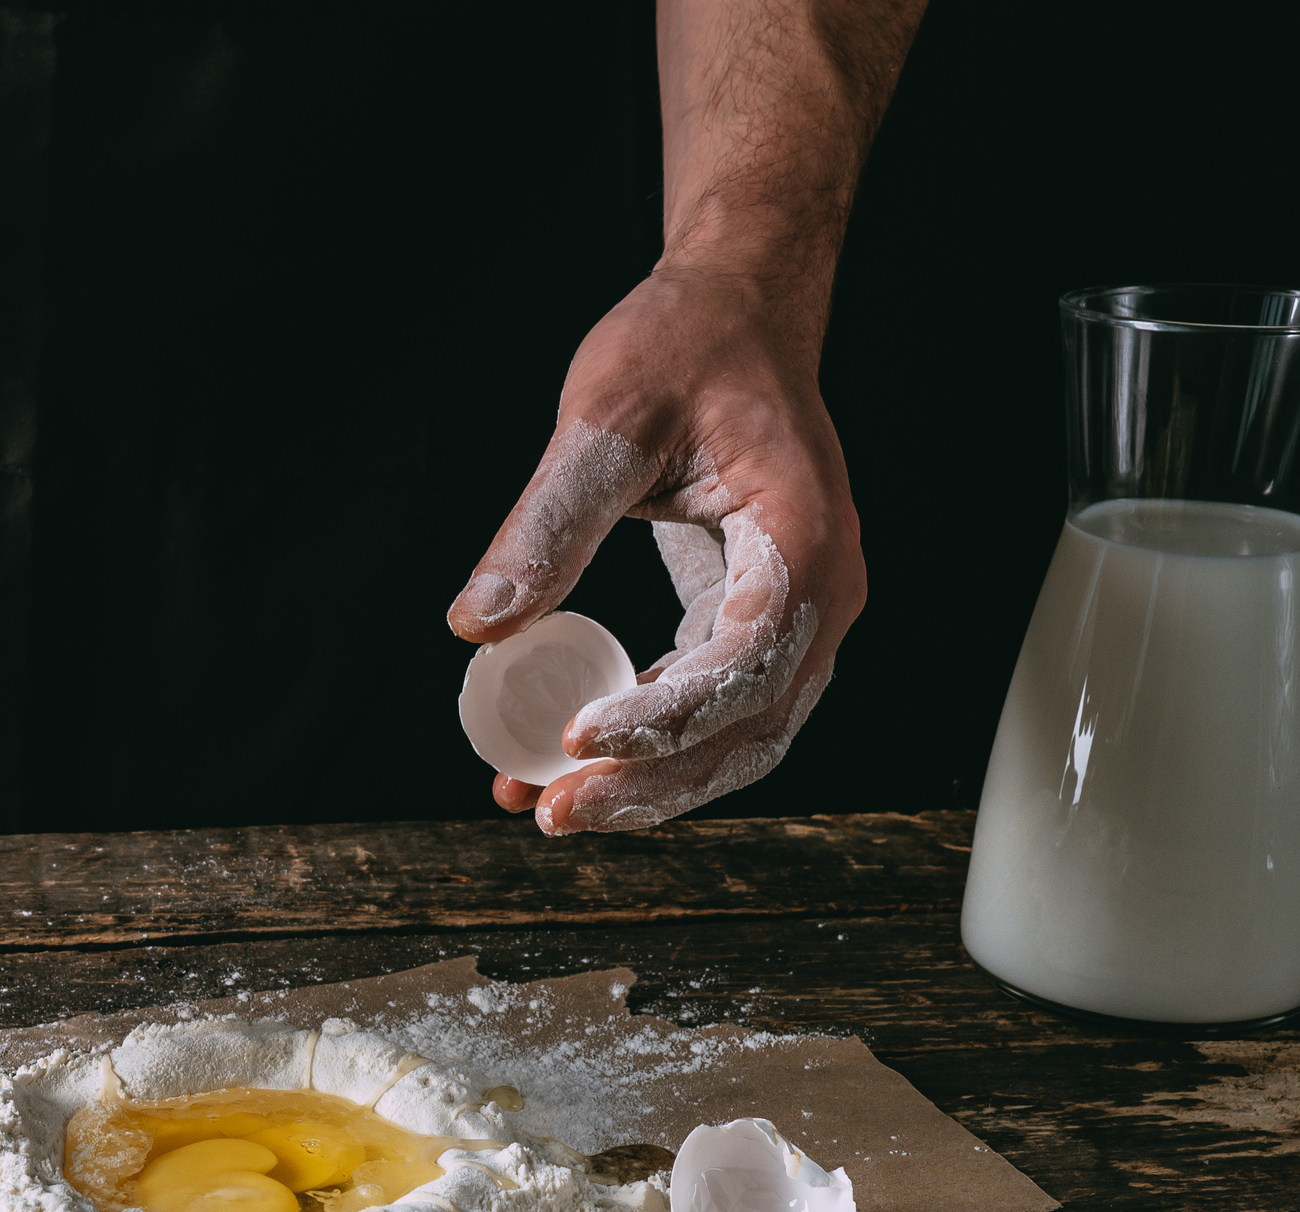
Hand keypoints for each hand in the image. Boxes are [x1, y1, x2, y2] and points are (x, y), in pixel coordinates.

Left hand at [446, 263, 864, 834]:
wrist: (736, 314)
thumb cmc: (686, 345)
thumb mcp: (607, 416)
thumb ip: (548, 523)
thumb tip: (478, 626)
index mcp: (805, 540)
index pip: (745, 662)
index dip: (666, 717)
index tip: (577, 738)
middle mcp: (821, 594)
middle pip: (751, 728)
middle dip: (651, 783)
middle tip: (552, 810)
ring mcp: (797, 617)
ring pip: (738, 737)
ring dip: (648, 783)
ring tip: (547, 804)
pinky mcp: (756, 623)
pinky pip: (712, 707)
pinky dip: (645, 744)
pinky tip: (563, 756)